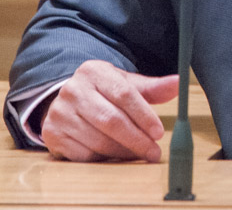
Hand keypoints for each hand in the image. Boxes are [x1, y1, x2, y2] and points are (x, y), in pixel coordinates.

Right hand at [40, 60, 180, 161]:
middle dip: (136, 139)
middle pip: (111, 120)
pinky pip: (85, 154)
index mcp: (94, 72)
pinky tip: (116, 156)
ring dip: (124, 152)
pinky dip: (104, 159)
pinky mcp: (52, 134)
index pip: (123, 93)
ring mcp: (60, 113)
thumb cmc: (103, 93)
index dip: (143, 115)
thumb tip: (179, 83)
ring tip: (139, 154)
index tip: (159, 132)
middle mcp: (73, 90)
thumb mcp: (126, 84)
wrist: (68, 101)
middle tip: (153, 151)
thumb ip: (152, 87)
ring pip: (98, 140)